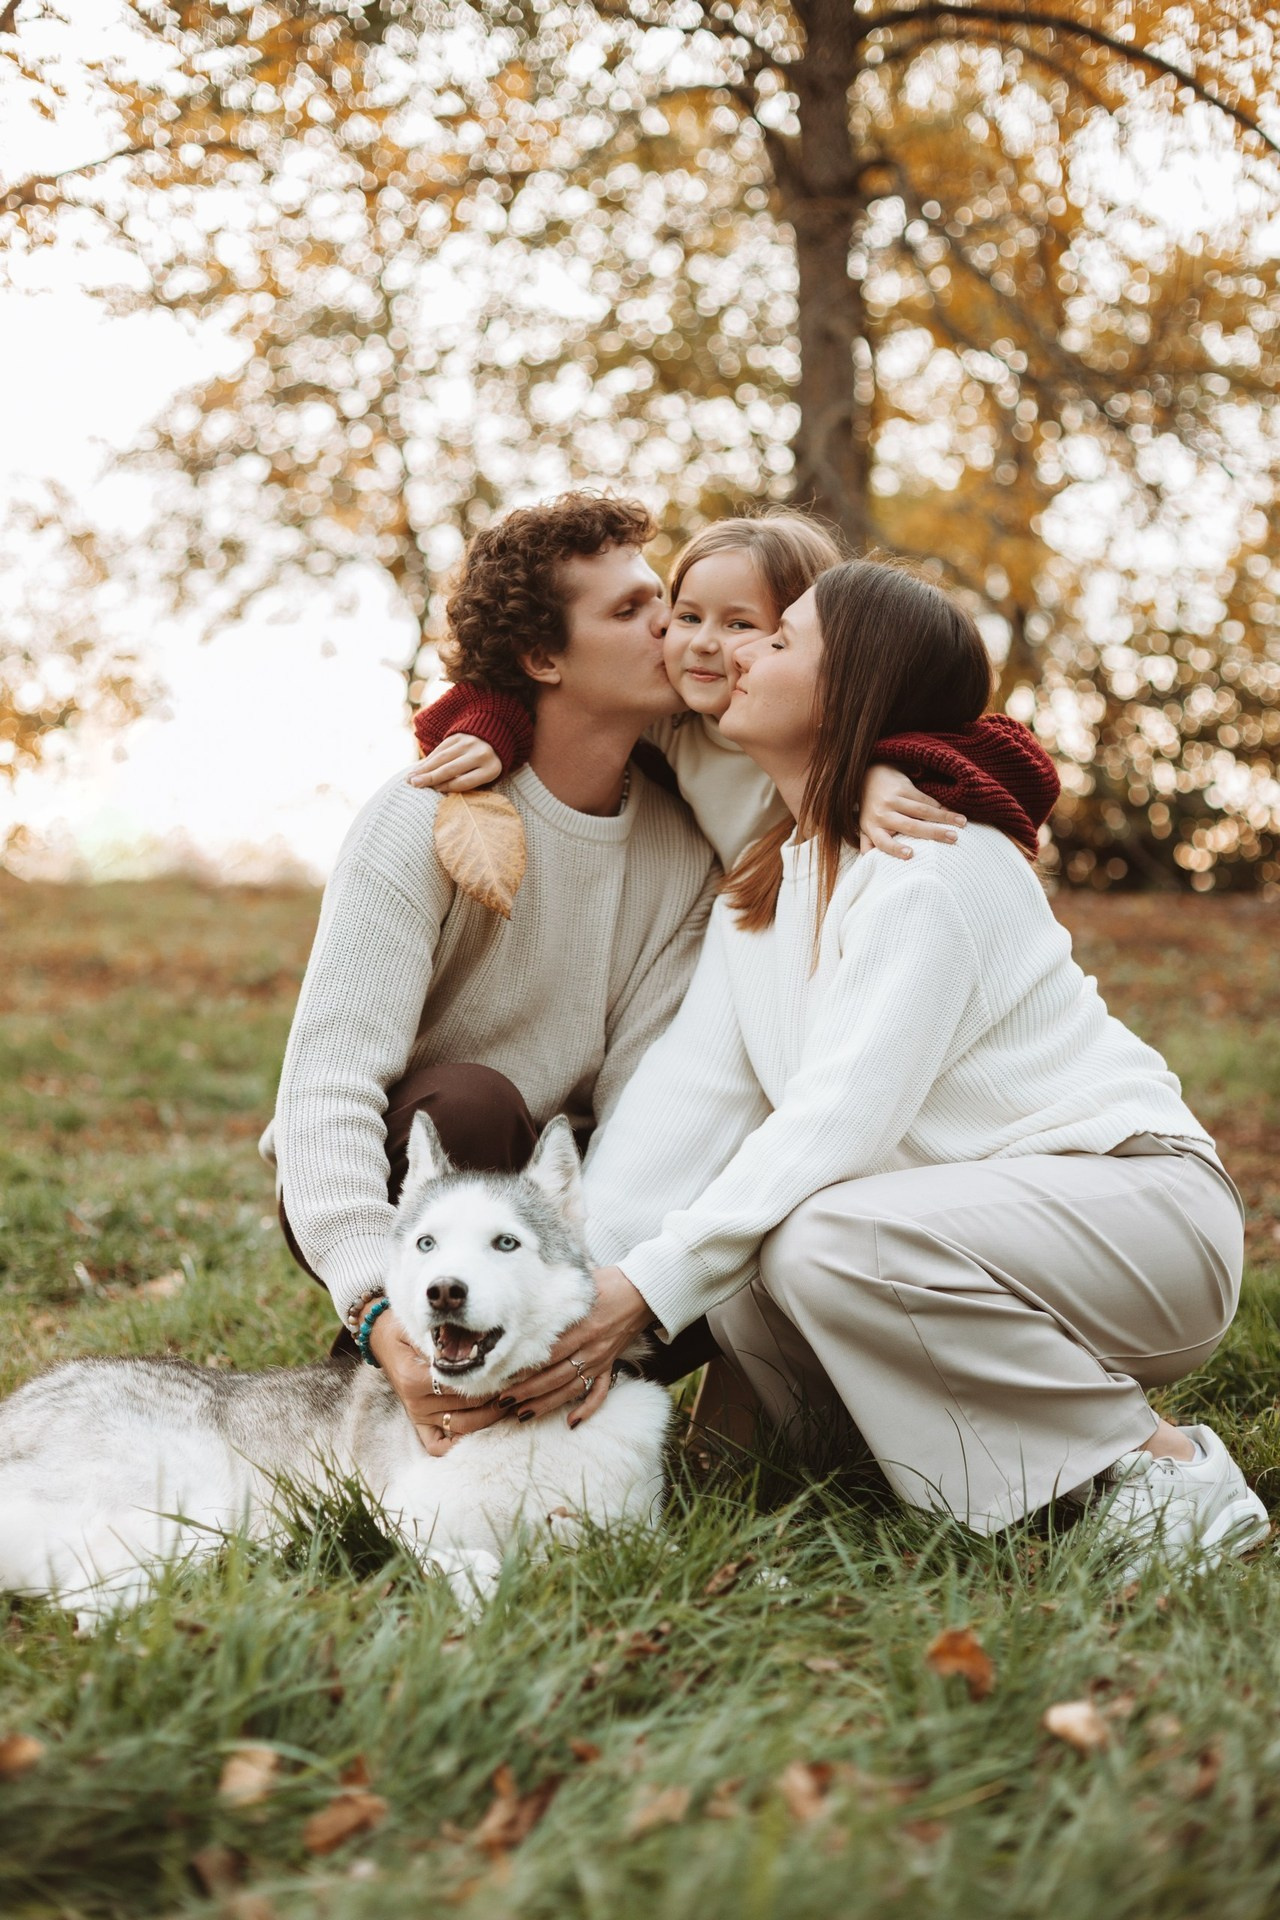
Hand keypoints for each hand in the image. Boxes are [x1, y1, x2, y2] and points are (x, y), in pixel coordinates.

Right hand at [368, 1308, 504, 1455]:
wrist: (379, 1336)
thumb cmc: (404, 1328)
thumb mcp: (421, 1329)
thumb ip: (444, 1341)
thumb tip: (477, 1350)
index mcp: (416, 1379)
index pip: (461, 1386)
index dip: (490, 1379)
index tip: (513, 1371)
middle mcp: (416, 1401)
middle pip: (467, 1406)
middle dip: (496, 1396)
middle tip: (520, 1385)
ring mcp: (417, 1414)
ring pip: (461, 1427)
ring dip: (489, 1417)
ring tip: (510, 1402)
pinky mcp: (417, 1422)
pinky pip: (437, 1445)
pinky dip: (458, 1444)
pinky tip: (480, 1431)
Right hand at [407, 734, 502, 791]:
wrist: (495, 738)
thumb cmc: (486, 767)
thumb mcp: (485, 777)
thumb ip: (468, 783)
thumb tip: (439, 789)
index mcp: (491, 769)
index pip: (466, 781)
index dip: (448, 786)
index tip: (435, 790)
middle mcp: (480, 754)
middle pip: (452, 768)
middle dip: (431, 777)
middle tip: (414, 784)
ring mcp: (469, 742)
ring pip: (443, 757)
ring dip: (424, 768)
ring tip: (410, 778)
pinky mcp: (459, 735)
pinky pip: (440, 748)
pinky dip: (428, 759)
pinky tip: (418, 768)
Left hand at [504, 1266, 653, 1428]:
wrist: (644, 1291)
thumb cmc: (609, 1282)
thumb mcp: (582, 1283)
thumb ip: (556, 1293)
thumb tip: (527, 1293)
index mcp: (584, 1328)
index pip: (550, 1353)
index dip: (526, 1367)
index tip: (503, 1375)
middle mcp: (591, 1348)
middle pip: (556, 1376)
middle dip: (528, 1391)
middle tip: (504, 1400)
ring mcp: (601, 1360)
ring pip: (571, 1389)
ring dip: (546, 1404)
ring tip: (523, 1414)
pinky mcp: (609, 1365)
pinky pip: (600, 1393)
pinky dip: (587, 1409)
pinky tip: (571, 1422)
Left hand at [859, 764, 964, 859]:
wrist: (870, 776)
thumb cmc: (871, 809)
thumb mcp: (865, 827)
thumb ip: (868, 844)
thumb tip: (870, 862)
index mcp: (872, 827)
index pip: (882, 842)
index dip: (895, 849)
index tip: (910, 854)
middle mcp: (882, 813)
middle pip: (910, 825)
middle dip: (933, 832)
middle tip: (953, 838)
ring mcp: (893, 799)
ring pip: (922, 810)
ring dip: (944, 817)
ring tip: (962, 823)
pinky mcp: (903, 787)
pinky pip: (925, 799)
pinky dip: (941, 807)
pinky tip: (954, 813)